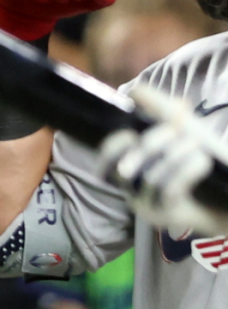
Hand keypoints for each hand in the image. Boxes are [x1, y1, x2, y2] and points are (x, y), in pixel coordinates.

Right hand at [99, 86, 227, 235]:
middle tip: (179, 130)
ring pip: (150, 176)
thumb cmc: (203, 159)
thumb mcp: (182, 129)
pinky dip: (188, 168)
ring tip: (199, 147)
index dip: (113, 146)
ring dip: (179, 154)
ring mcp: (146, 205)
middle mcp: (132, 189)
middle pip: (128, 165)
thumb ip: (159, 108)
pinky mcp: (165, 216)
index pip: (106, 158)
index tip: (132, 133)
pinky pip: (169, 188)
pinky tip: (203, 161)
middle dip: (156, 141)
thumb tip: (134, 92)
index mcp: (130, 168)